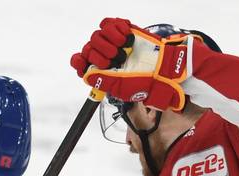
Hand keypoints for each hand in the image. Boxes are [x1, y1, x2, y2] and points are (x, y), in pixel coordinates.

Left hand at [70, 19, 194, 110]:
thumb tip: (86, 72)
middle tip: (116, 60)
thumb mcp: (118, 87)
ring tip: (124, 50)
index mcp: (99, 72)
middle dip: (101, 54)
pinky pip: (108, 24)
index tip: (85, 62)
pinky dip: (116, 30)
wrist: (159, 68)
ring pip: (96, 34)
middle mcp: (102, 56)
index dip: (80, 61)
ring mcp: (110, 42)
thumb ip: (100, 81)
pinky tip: (126, 39)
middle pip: (87, 48)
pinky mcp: (120, 30)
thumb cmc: (141, 81)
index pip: (79, 62)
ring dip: (110, 43)